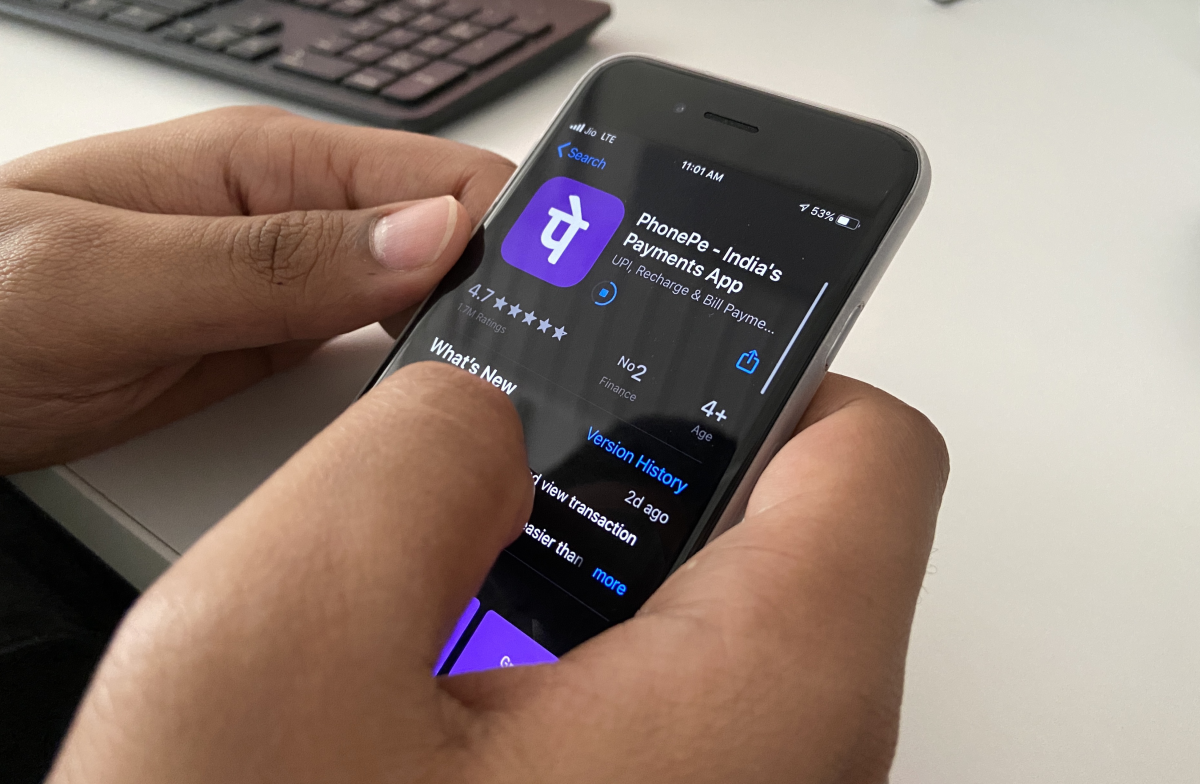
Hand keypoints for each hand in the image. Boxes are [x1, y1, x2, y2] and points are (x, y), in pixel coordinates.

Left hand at [0, 106, 513, 472]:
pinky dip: (425, 375)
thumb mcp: (112, 277)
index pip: (440, 178)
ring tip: (518, 389)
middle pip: (452, 240)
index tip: (563, 303)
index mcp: (269, 165)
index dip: (521, 232)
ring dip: (476, 334)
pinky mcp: (281, 346)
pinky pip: (381, 351)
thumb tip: (422, 237)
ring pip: (428, 300)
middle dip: (512, 292)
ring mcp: (293, 286)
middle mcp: (295, 220)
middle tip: (550, 368)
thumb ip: (271, 261)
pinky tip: (450, 404)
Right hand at [48, 365, 947, 783]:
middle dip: (629, 467)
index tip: (656, 328)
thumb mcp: (285, 644)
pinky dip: (546, 658)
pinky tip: (437, 670)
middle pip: (780, 535)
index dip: (763, 360)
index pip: (868, 453)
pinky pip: (636, 708)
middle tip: (506, 447)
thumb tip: (475, 413)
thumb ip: (407, 459)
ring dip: (567, 569)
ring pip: (692, 625)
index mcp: (761, 708)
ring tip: (444, 569)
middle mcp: (786, 774)